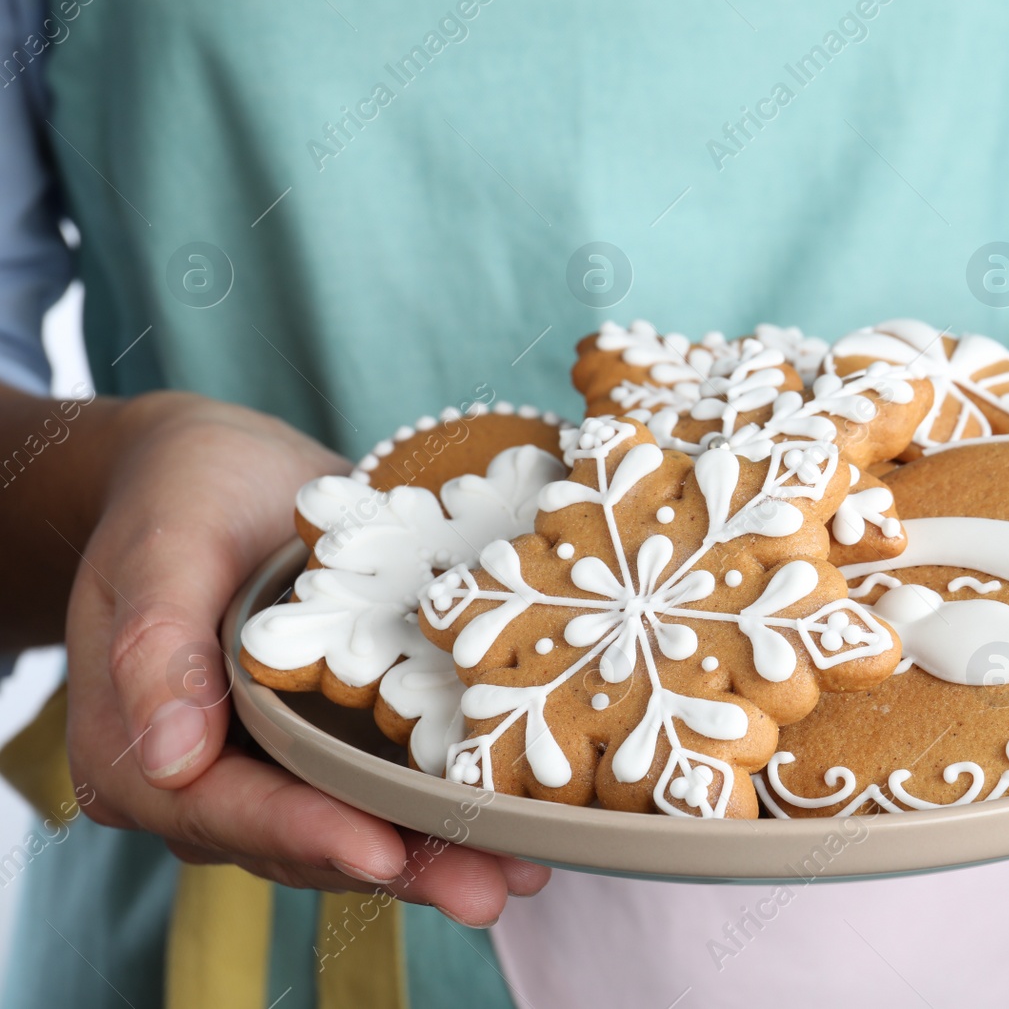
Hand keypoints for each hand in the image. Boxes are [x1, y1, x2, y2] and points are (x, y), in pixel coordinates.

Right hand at [63, 391, 548, 923]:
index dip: (304, 835)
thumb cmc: (181, 493)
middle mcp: (206, 778)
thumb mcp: (164, 544)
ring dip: (437, 855)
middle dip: (399, 867)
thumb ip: (157, 645)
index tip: (380, 853)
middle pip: (303, 840)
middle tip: (486, 890)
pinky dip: (444, 806)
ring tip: (520, 872)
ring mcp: (274, 766)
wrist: (223, 468)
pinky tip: (517, 824)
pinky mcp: (331, 743)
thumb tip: (170, 760)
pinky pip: (386, 789)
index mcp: (137, 749)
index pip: (223, 811)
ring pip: (356, 827)